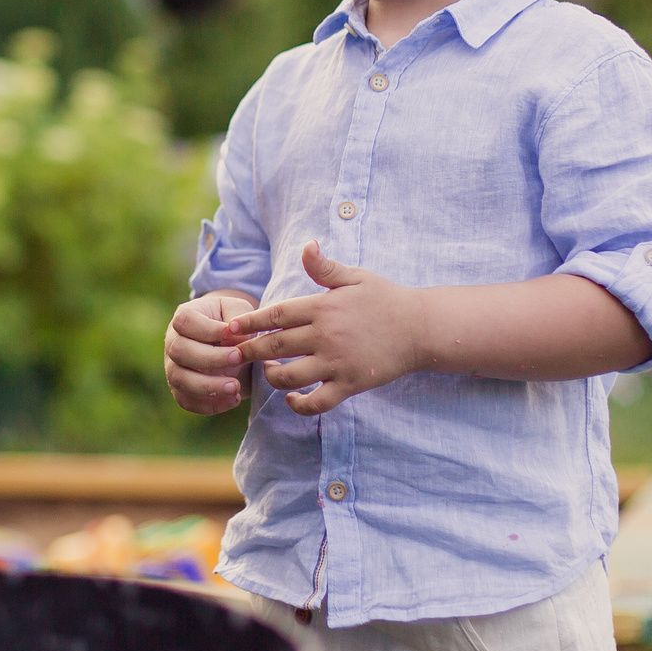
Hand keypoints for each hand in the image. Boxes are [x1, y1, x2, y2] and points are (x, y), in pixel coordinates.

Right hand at [165, 289, 257, 413]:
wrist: (232, 344)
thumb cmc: (233, 322)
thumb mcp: (239, 311)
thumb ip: (238, 319)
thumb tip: (232, 334)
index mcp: (185, 317)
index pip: (184, 321)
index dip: (206, 328)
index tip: (231, 333)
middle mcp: (173, 342)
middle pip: (179, 351)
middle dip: (210, 358)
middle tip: (237, 358)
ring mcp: (173, 367)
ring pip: (179, 379)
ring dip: (208, 386)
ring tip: (235, 387)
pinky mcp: (181, 389)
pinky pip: (187, 401)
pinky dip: (210, 405)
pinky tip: (234, 400)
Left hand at [224, 243, 430, 415]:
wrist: (420, 328)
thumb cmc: (385, 299)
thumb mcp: (355, 278)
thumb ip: (325, 268)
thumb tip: (306, 245)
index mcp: (323, 307)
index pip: (277, 315)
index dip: (250, 322)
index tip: (231, 327)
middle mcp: (326, 335)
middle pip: (276, 345)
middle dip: (250, 350)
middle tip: (233, 354)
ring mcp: (337, 362)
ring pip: (291, 376)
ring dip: (272, 377)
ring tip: (266, 372)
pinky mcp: (350, 384)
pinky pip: (318, 401)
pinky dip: (300, 405)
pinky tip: (292, 400)